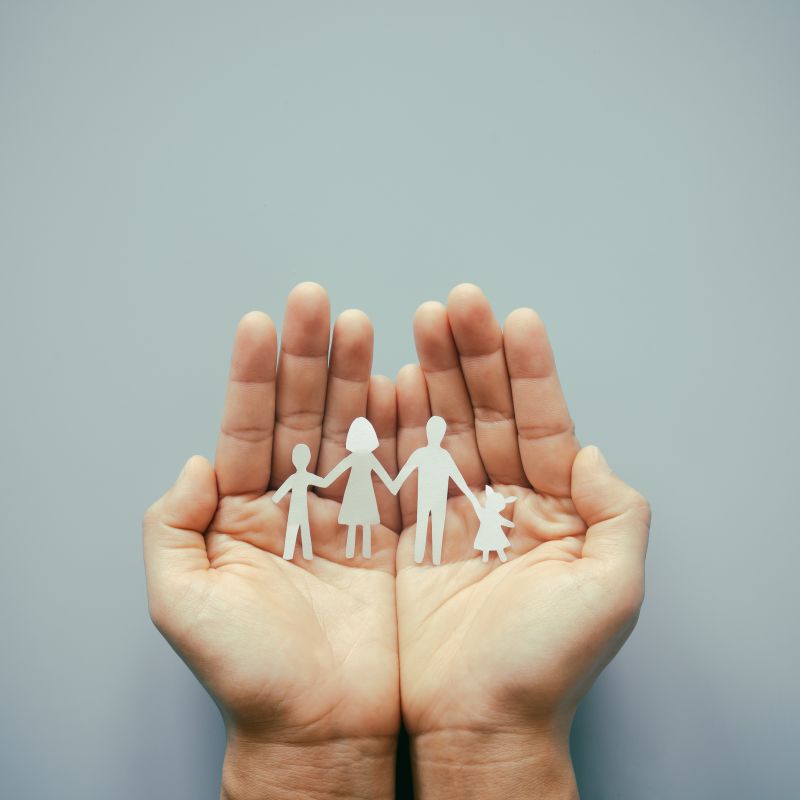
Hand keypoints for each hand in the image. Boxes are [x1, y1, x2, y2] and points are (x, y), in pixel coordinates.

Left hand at [143, 284, 401, 799]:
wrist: (320, 727)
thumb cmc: (248, 674)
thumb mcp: (183, 603)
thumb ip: (172, 529)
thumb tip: (195, 465)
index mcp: (241, 513)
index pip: (246, 427)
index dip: (251, 376)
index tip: (261, 323)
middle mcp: (292, 504)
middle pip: (300, 414)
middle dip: (307, 357)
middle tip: (318, 304)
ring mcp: (343, 514)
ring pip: (348, 431)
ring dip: (354, 378)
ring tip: (362, 326)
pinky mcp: (387, 534)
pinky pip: (393, 470)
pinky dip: (397, 427)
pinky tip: (401, 384)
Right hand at [394, 285, 649, 798]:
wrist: (477, 723)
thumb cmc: (545, 667)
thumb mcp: (610, 590)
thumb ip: (617, 515)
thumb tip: (595, 454)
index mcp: (554, 508)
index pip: (542, 422)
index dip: (530, 371)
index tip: (515, 320)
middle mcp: (503, 501)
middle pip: (487, 411)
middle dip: (473, 355)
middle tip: (455, 304)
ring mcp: (453, 512)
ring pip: (442, 427)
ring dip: (433, 375)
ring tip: (419, 323)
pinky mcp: (409, 532)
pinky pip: (401, 467)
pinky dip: (395, 425)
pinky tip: (391, 384)